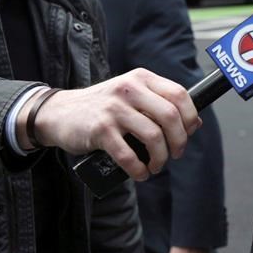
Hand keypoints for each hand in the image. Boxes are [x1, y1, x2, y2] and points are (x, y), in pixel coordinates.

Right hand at [18, 69, 200, 179]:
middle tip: (175, 153)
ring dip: (160, 158)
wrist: (58, 113)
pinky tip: (140, 173)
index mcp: (142, 78)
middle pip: (171, 116)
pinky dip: (139, 169)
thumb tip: (195, 124)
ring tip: (156, 165)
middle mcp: (129, 89)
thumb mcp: (132, 97)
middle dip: (179, 141)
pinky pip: (128, 155)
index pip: (180, 94)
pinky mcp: (100, 129)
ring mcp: (114, 108)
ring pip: (153, 136)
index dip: (190, 117)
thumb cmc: (102, 108)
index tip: (188, 133)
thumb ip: (160, 105)